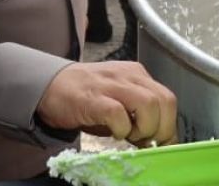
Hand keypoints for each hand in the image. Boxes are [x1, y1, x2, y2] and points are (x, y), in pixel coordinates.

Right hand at [37, 61, 176, 146]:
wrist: (49, 85)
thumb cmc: (86, 97)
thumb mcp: (119, 102)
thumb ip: (139, 117)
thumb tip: (159, 142)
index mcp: (137, 75)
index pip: (167, 99)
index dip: (169, 127)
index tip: (162, 144)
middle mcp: (128, 76)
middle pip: (165, 101)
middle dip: (161, 129)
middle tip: (145, 142)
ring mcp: (111, 85)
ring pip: (148, 104)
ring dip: (144, 128)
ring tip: (129, 136)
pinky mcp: (93, 98)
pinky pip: (118, 113)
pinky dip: (121, 129)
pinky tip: (113, 132)